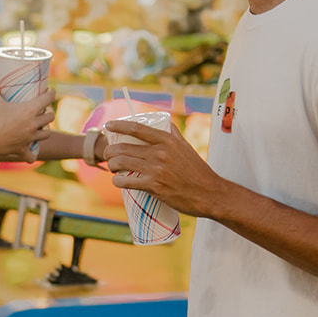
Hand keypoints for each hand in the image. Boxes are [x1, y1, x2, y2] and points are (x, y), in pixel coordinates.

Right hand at [0, 85, 54, 161]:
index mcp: (29, 110)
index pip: (48, 99)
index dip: (52, 92)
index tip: (51, 90)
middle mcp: (33, 124)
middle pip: (50, 116)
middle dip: (49, 111)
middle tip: (43, 108)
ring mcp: (29, 138)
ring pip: (47, 134)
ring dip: (45, 129)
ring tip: (40, 126)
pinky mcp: (22, 149)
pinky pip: (32, 155)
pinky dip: (32, 155)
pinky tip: (31, 153)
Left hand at [104, 117, 221, 217]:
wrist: (209, 194)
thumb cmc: (198, 172)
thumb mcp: (187, 147)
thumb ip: (174, 135)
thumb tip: (164, 123)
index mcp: (167, 141)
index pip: (136, 129)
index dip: (119, 126)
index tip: (108, 126)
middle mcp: (160, 153)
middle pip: (123, 147)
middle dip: (110, 151)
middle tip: (109, 155)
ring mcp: (156, 170)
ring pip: (121, 163)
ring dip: (112, 165)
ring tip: (113, 167)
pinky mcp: (153, 186)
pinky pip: (126, 181)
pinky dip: (118, 181)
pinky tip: (118, 181)